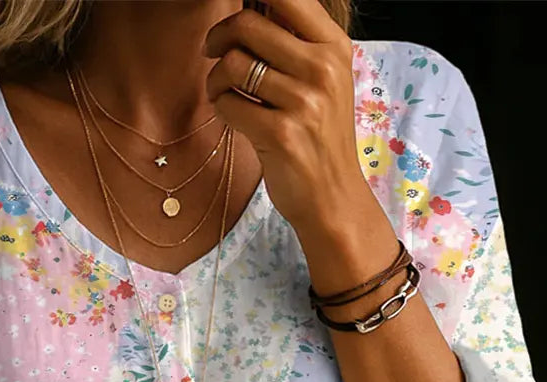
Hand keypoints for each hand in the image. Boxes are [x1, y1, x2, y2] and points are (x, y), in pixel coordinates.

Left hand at [203, 0, 371, 237]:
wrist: (333, 197)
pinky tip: (231, 114)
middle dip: (219, 37)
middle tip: (213, 51)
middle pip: (248, 26)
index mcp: (334, 47)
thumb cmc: (320, 136)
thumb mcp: (323, 81)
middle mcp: (322, 69)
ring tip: (222, 92)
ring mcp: (304, 103)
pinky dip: (221, 107)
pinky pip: (229, 104)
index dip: (248, 0)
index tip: (234, 16)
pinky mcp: (281, 134)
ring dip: (216, 79)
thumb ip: (295, 43)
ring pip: (233, 65)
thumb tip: (251, 7)